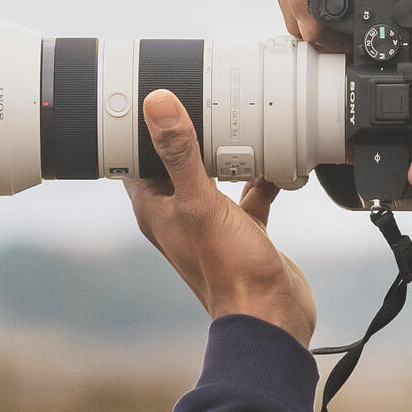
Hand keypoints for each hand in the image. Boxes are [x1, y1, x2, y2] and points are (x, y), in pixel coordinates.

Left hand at [126, 91, 318, 342]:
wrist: (271, 317)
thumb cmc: (229, 272)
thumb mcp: (200, 202)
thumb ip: (180, 153)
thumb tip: (157, 104)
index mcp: (156, 208)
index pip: (134, 158)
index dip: (137, 127)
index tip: (148, 94)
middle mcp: (179, 214)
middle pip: (176, 160)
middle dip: (188, 130)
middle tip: (200, 93)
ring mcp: (211, 222)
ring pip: (214, 174)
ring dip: (226, 150)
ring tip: (240, 119)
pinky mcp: (243, 230)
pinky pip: (249, 193)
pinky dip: (261, 176)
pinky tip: (277, 161)